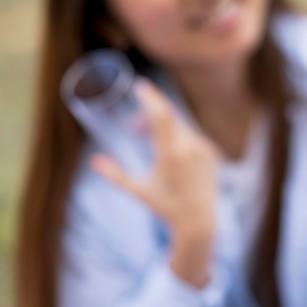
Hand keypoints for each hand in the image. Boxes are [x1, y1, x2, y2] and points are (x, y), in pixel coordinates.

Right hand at [91, 79, 218, 286]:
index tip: (140, 85)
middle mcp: (191, 148)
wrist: (199, 221)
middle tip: (133, 127)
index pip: (160, 116)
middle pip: (169, 118)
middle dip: (149, 116)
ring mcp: (204, 149)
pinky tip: (167, 151)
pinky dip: (176, 136)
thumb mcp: (138, 191)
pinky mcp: (212, 152)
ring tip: (144, 140)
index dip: (150, 98)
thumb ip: (115, 176)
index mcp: (171, 155)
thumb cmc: (165, 206)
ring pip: (179, 127)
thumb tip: (94, 162)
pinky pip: (191, 136)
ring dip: (161, 128)